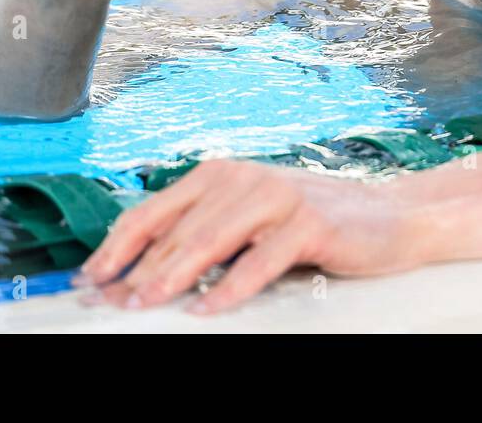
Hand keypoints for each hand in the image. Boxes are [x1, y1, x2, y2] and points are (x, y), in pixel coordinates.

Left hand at [74, 160, 422, 313]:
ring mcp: (279, 197)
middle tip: (110, 302)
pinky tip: (208, 307)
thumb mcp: (252, 215)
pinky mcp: (310, 223)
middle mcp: (246, 178)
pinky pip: (261, 260)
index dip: (117, 246)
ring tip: (146, 303)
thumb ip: (205, 229)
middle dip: (137, 268)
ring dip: (173, 274)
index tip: (90, 279)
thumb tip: (143, 269)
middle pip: (178, 228)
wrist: (391, 214)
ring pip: (212, 239)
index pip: (155, 210)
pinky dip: (230, 287)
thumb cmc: (315, 220)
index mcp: (223, 173)